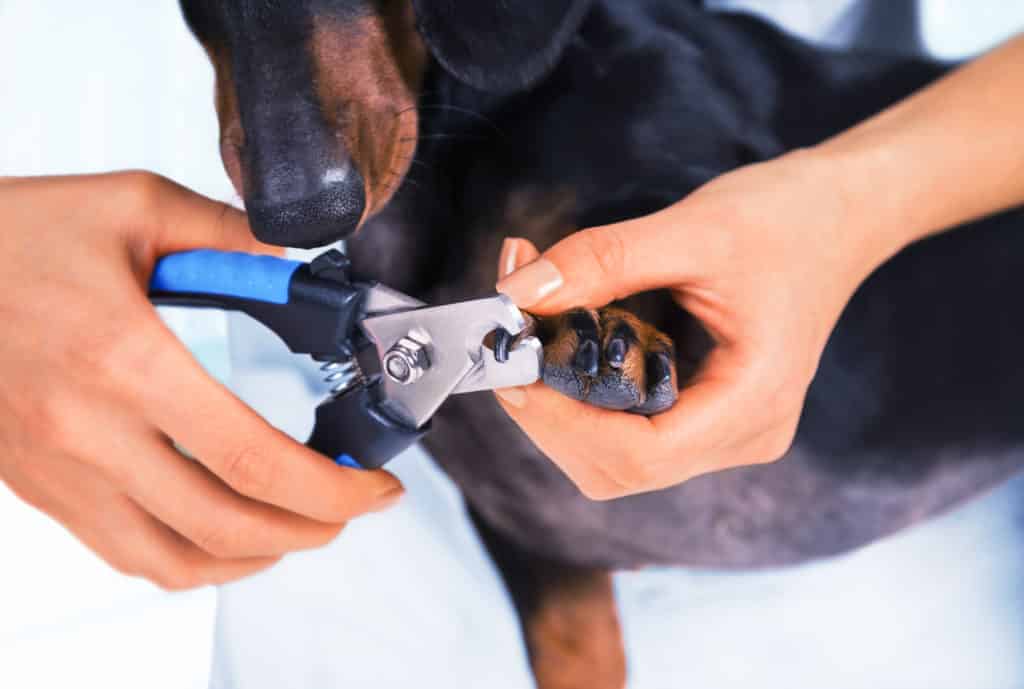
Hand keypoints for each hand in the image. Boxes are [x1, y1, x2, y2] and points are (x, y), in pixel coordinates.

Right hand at [0, 173, 401, 588]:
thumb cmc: (14, 233)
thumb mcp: (134, 205)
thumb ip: (230, 233)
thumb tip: (297, 263)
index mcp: (125, 360)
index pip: (251, 456)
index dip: (330, 488)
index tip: (375, 485)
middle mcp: (89, 431)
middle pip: (225, 524)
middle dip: (312, 528)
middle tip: (353, 505)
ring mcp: (59, 471)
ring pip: (173, 560)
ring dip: (256, 555)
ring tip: (302, 525)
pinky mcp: (39, 486)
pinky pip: (125, 552)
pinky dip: (191, 559)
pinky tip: (226, 533)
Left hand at [493, 151, 901, 498]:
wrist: (841, 215)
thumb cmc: (788, 218)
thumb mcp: (693, 229)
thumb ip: (602, 261)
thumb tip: (518, 292)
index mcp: (755, 401)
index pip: (639, 455)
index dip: (562, 424)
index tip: (514, 370)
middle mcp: (744, 434)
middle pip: (618, 467)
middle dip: (552, 415)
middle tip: (514, 343)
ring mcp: (727, 431)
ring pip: (617, 456)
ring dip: (562, 405)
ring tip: (539, 331)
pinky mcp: (708, 414)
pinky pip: (630, 429)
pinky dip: (585, 395)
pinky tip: (571, 343)